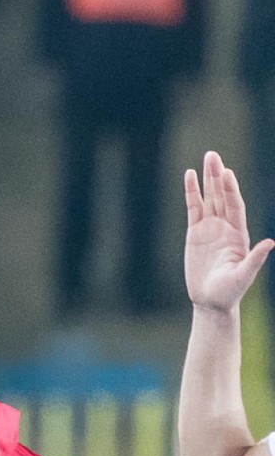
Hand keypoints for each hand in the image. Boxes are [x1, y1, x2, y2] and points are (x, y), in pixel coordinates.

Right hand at [185, 150, 274, 312]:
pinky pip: (193, 208)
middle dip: (217, 176)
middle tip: (213, 155)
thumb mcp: (244, 276)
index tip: (226, 173)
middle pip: (221, 196)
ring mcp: (210, 228)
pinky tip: (189, 177)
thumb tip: (270, 243)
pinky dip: (192, 192)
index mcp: (239, 234)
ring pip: (208, 198)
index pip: (235, 205)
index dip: (230, 189)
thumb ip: (255, 259)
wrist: (211, 300)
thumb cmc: (230, 291)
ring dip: (206, 179)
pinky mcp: (195, 233)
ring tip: (205, 159)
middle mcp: (226, 227)